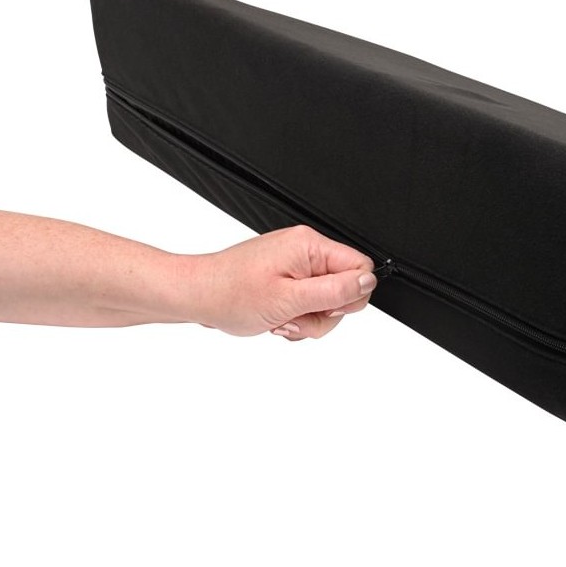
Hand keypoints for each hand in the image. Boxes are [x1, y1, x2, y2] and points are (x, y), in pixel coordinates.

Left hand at [189, 225, 378, 340]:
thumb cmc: (230, 293)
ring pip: (326, 301)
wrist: (197, 296)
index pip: (360, 267)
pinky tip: (277, 319)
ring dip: (307, 320)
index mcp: (309, 246)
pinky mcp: (286, 278)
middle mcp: (305, 250)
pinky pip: (308, 302)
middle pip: (344, 289)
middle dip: (324, 314)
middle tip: (294, 317)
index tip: (324, 308)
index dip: (349, 296)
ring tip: (281, 320)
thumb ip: (333, 291)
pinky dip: (296, 317)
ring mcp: (295, 265)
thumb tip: (368, 282)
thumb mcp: (288, 299)